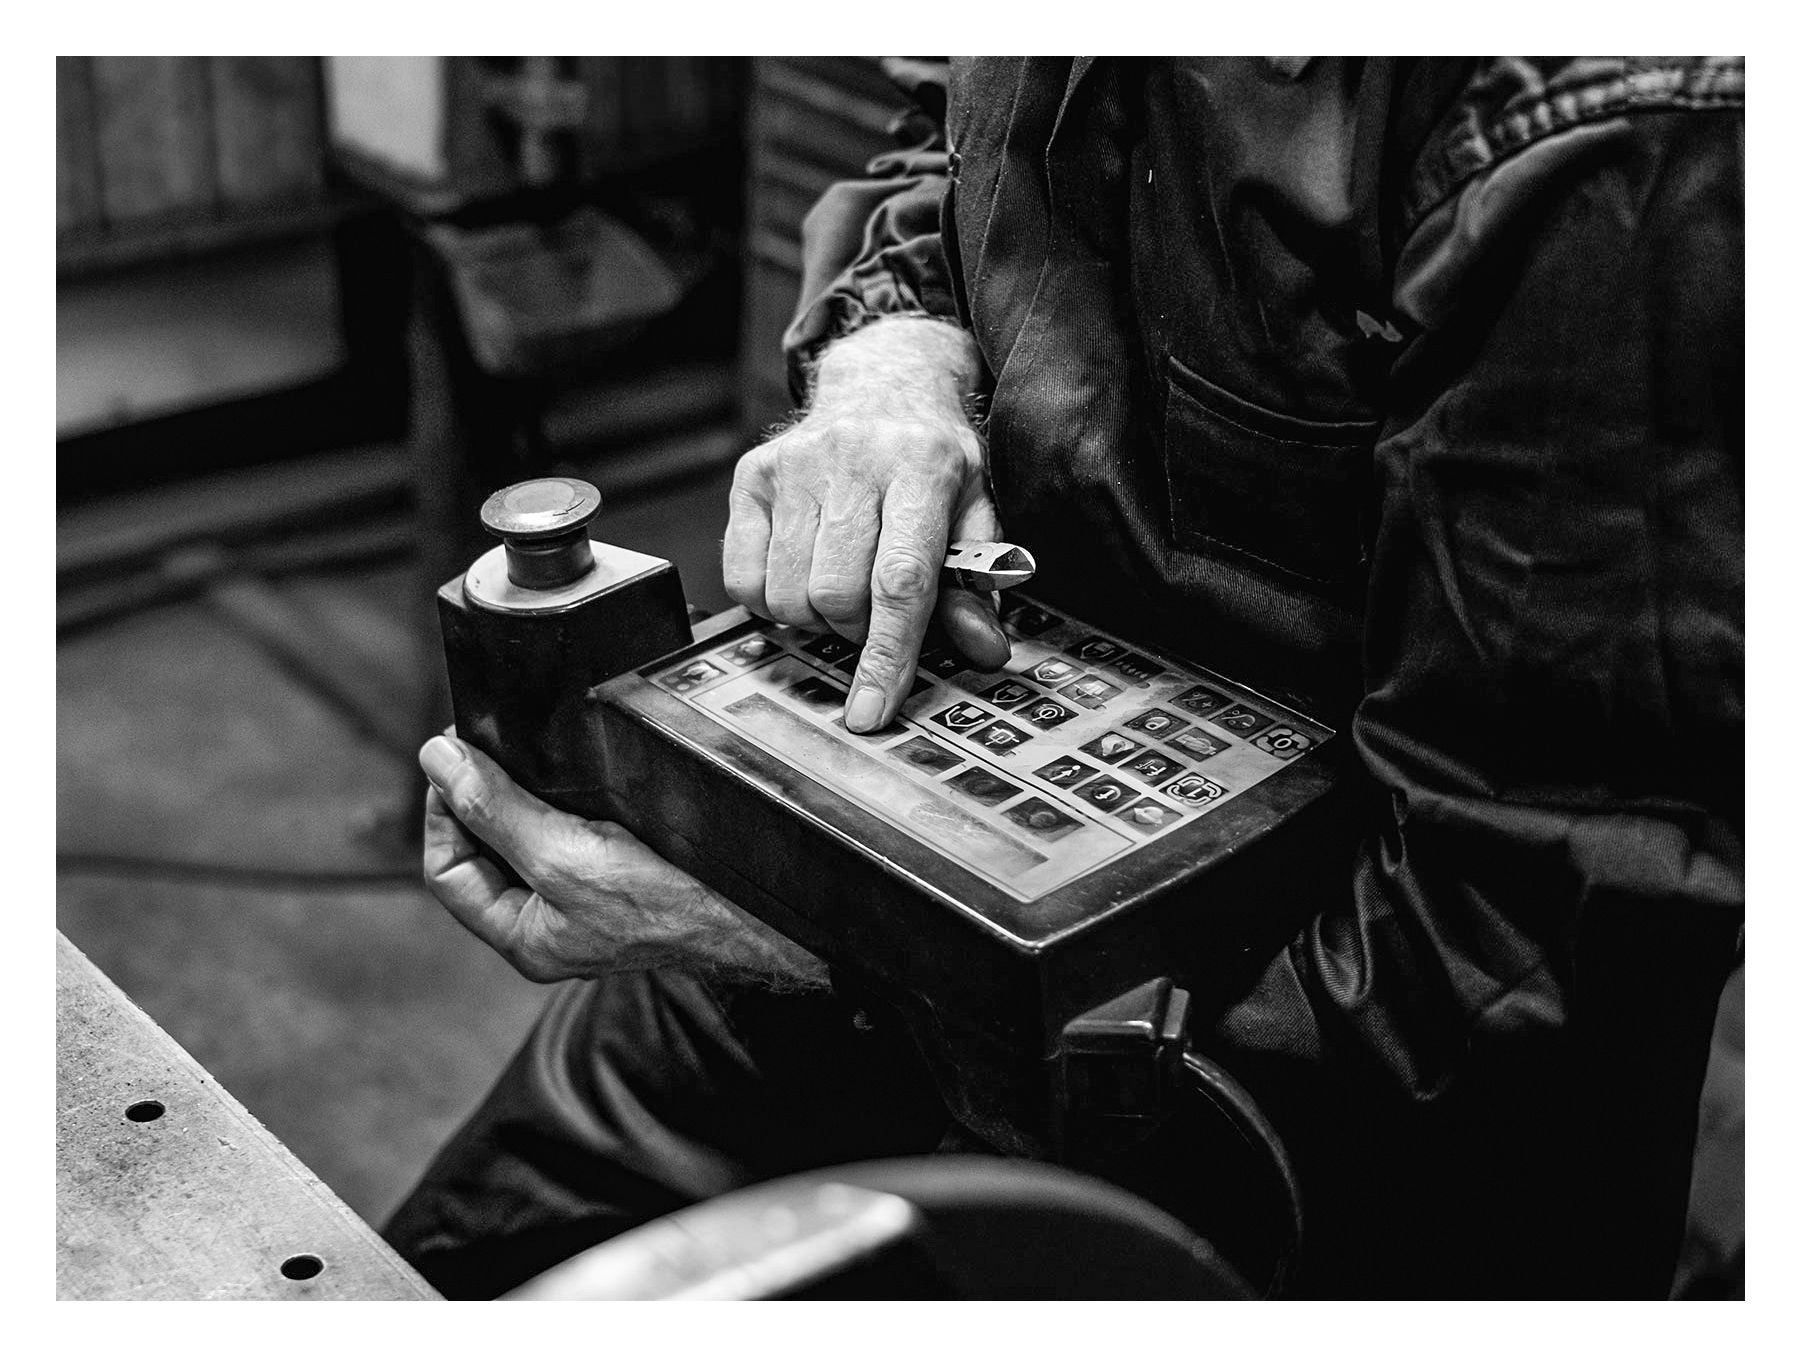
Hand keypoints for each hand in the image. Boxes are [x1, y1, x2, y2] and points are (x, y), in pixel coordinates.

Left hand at [418, 734, 827, 987]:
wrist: (754, 905)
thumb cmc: (665, 900)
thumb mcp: (562, 855)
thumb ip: (493, 810)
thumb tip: (437, 759)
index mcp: (524, 937)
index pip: (448, 871)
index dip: (441, 813)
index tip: (453, 760)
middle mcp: (549, 923)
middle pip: (484, 852)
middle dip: (480, 799)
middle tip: (485, 747)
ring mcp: (585, 900)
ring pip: (525, 837)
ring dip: (519, 793)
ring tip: (523, 755)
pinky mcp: (620, 871)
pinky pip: (568, 831)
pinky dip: (559, 799)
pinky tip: (571, 774)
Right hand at [722, 317, 1011, 731]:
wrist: (882, 385)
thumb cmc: (934, 463)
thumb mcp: (974, 512)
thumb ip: (978, 583)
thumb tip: (984, 652)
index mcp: (922, 467)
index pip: (900, 581)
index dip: (887, 655)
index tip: (873, 712)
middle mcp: (853, 459)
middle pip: (837, 596)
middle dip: (856, 630)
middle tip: (874, 613)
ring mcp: (794, 465)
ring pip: (788, 594)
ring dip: (815, 619)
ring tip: (842, 589)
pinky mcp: (751, 475)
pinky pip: (744, 578)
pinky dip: (771, 601)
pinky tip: (800, 576)